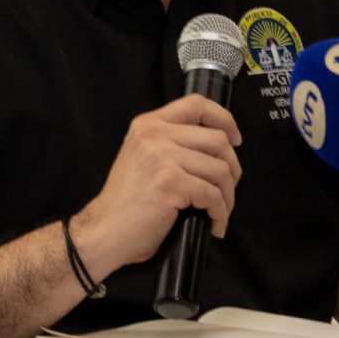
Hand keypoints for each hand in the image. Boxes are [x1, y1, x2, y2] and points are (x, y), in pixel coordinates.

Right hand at [71, 94, 242, 272]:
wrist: (103, 233)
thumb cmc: (128, 203)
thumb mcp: (144, 158)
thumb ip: (172, 144)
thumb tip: (219, 145)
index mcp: (148, 125)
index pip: (197, 104)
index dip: (224, 119)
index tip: (235, 139)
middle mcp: (154, 135)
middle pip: (218, 140)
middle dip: (233, 168)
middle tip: (228, 189)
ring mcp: (162, 158)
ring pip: (221, 169)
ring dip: (228, 196)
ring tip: (220, 212)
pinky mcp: (170, 183)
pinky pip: (213, 195)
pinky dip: (220, 213)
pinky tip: (214, 225)